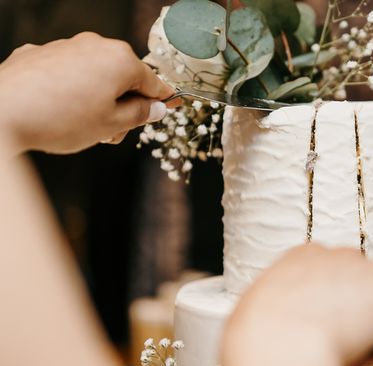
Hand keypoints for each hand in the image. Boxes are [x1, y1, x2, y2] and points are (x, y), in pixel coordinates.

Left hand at [0, 32, 175, 155]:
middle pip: (123, 79)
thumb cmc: (61, 120)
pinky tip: (59, 112)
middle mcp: (94, 46)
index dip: (165, 99)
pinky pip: (68, 74)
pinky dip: (71, 92)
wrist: (2, 113)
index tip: (175, 105)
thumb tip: (156, 108)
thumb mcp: (112, 125)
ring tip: (83, 128)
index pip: (153, 83)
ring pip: (95, 76)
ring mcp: (65, 47)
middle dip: (123, 107)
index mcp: (120, 61)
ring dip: (98, 101)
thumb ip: (140, 115)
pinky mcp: (39, 54)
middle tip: (112, 134)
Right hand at [224, 244, 372, 365]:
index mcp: (305, 256)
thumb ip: (283, 308)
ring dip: (365, 337)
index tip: (314, 334)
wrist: (279, 343)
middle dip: (351, 318)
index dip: (325, 312)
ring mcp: (371, 271)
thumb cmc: (257, 337)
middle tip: (331, 347)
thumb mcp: (258, 309)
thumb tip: (287, 328)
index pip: (328, 281)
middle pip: (358, 291)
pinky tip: (351, 357)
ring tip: (335, 355)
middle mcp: (342, 255)